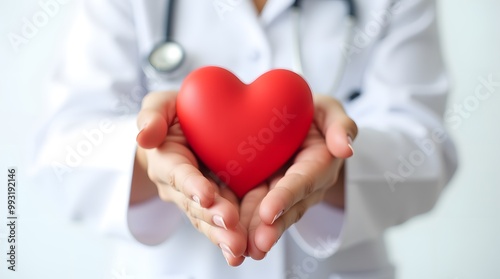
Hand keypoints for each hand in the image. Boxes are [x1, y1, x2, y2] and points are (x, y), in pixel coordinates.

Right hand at [133, 91, 246, 265]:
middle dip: (212, 216)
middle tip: (230, 225)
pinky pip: (221, 223)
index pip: (178, 174)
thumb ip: (152, 117)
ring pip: (207, 219)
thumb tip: (144, 136)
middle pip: (194, 204)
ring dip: (222, 234)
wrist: (181, 133)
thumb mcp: (160, 106)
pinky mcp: (215, 203)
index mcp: (167, 160)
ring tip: (238, 247)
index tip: (206, 195)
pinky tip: (244, 250)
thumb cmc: (173, 116)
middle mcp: (179, 186)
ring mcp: (196, 198)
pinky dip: (231, 236)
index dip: (191, 185)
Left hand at [241, 94, 356, 258]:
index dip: (286, 196)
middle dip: (272, 226)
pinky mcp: (265, 193)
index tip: (269, 212)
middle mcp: (303, 185)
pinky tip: (231, 238)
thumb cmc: (312, 114)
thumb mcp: (329, 111)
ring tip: (243, 249)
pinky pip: (255, 209)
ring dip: (257, 232)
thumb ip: (340, 126)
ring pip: (271, 214)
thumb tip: (346, 149)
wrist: (297, 122)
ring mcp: (284, 192)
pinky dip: (244, 224)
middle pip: (287, 207)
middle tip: (256, 243)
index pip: (303, 181)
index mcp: (318, 162)